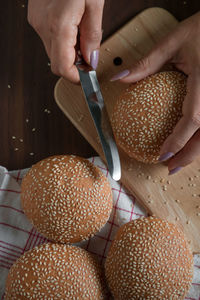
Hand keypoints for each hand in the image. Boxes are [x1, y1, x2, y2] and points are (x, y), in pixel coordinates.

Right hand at [28, 0, 103, 82]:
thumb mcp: (94, 3)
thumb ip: (92, 35)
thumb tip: (91, 60)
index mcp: (58, 25)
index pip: (63, 67)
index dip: (76, 77)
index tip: (88, 77)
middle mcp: (43, 26)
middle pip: (58, 62)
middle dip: (75, 65)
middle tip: (91, 57)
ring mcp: (37, 22)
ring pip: (54, 52)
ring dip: (70, 52)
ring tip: (83, 35)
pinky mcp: (36, 17)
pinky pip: (50, 39)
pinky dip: (64, 41)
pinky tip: (73, 27)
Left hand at [110, 12, 199, 174]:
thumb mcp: (173, 42)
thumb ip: (147, 63)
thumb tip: (119, 78)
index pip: (193, 119)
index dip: (178, 141)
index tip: (162, 155)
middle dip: (189, 155)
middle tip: (171, 168)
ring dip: (196, 151)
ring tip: (180, 161)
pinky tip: (192, 143)